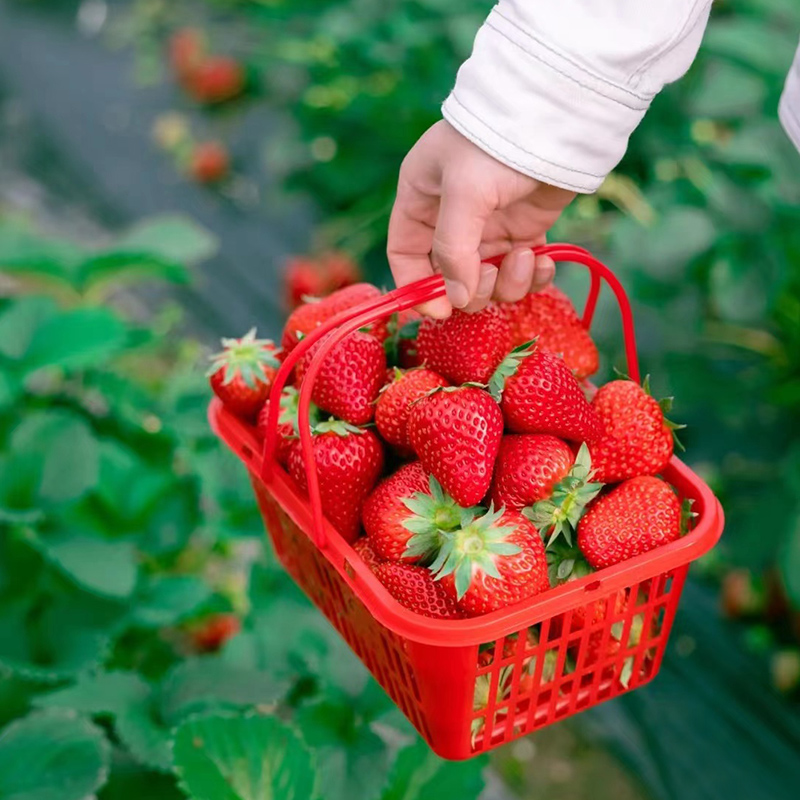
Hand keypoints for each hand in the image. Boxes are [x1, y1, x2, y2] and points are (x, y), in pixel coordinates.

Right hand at [387, 120, 575, 317]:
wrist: (557, 116)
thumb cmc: (496, 145)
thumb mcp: (464, 194)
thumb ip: (454, 251)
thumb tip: (458, 301)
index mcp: (421, 201)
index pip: (405, 256)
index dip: (418, 289)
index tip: (441, 312)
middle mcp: (450, 219)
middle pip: (448, 279)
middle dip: (470, 288)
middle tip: (490, 275)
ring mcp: (488, 227)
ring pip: (487, 281)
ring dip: (506, 282)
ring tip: (524, 256)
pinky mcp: (523, 231)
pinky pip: (520, 272)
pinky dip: (532, 276)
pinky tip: (542, 260)